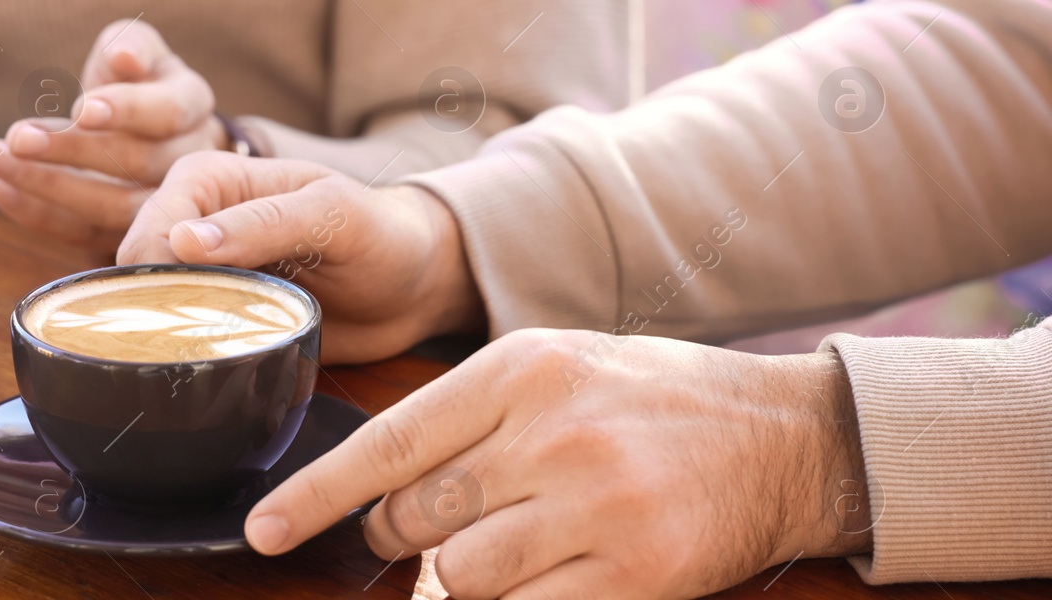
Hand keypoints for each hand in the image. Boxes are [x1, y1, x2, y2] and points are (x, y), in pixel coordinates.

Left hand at [0, 19, 225, 251]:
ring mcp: (164, 206)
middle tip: (17, 138)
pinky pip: (87, 234)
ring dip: (50, 188)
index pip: (168, 112)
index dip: (126, 111)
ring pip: (115, 207)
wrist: (143, 131)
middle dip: (73, 151)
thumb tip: (125, 59)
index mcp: (193, 107)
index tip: (80, 110)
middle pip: (138, 163)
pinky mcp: (128, 234)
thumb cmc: (132, 80)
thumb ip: (131, 45)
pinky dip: (40, 215)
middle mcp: (190, 161)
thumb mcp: (133, 51)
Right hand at [114, 153, 482, 363]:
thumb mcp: (333, 215)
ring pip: (145, 311)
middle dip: (158, 310)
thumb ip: (263, 222)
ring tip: (212, 357)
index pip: (152, 228)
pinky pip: (171, 341)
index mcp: (206, 180)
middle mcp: (189, 224)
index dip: (163, 271)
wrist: (409, 285)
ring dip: (167, 339)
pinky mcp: (208, 318)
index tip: (204, 308)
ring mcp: (195, 275)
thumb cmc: (379, 233)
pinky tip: (210, 369)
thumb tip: (180, 242)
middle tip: (213, 340)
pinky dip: (182, 357)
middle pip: (135, 273)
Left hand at [243, 330, 872, 598]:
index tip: (265, 531)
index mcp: (521, 370)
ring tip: (516, 550)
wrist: (786, 437)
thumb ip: (471, 425)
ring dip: (468, 580)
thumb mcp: (558, 372)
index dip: (317, 494)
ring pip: (464, 576)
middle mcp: (552, 433)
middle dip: (406, 539)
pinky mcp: (633, 574)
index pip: (391, 442)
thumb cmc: (653, 403)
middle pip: (420, 517)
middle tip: (437, 533)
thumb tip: (385, 497)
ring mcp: (595, 506)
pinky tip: (546, 580)